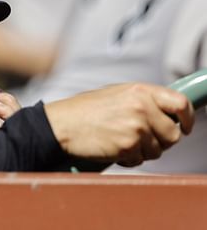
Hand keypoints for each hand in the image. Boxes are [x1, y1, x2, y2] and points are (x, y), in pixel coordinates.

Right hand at [44, 83, 194, 166]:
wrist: (63, 123)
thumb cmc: (86, 109)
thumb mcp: (117, 93)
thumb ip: (144, 100)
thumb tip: (169, 114)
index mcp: (140, 91)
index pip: (181, 103)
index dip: (187, 118)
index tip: (185, 127)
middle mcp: (142, 107)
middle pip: (173, 134)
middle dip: (161, 141)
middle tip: (142, 139)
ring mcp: (136, 128)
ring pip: (157, 150)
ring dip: (143, 151)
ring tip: (120, 141)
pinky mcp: (128, 146)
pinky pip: (140, 160)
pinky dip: (129, 159)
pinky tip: (113, 148)